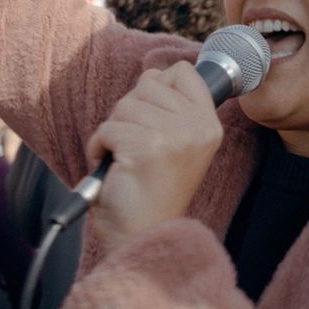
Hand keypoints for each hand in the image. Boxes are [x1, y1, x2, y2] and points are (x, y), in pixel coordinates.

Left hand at [85, 62, 223, 253]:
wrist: (143, 237)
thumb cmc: (152, 193)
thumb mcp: (177, 145)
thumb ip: (171, 109)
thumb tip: (151, 77)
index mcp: (209, 125)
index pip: (182, 71)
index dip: (157, 88)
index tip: (152, 122)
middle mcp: (197, 127)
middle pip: (148, 83)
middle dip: (130, 114)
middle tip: (137, 149)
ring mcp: (174, 136)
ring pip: (124, 105)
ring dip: (113, 133)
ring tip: (126, 162)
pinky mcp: (146, 146)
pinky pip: (107, 128)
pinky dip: (98, 148)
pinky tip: (115, 169)